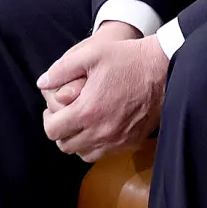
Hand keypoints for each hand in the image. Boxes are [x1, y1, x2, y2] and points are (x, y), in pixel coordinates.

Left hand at [38, 31, 167, 161]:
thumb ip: (62, 69)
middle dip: (61, 131)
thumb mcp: (92, 53)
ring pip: (83, 154)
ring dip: (78, 141)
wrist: (165, 68)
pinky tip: (101, 127)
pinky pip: (104, 153)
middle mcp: (100, 131)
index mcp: (87, 110)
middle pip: (66, 145)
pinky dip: (97, 145)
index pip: (52, 130)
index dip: (48, 120)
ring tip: (82, 123)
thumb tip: (42, 82)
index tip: (53, 110)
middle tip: (66, 115)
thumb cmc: (129, 58)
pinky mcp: (131, 142)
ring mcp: (117, 140)